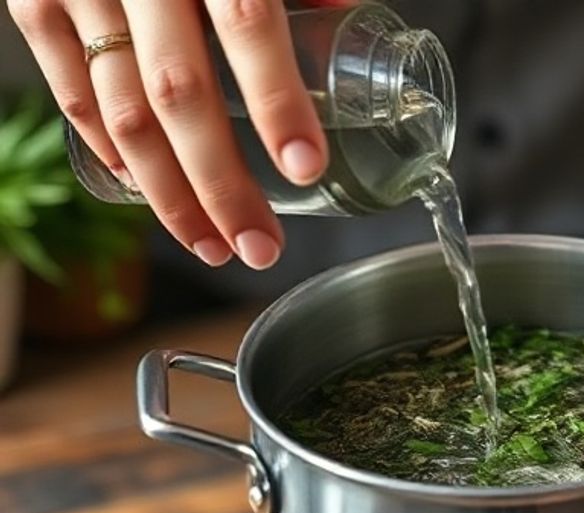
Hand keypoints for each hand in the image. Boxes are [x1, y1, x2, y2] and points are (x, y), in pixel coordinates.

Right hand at [8, 0, 348, 269]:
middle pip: (178, 95)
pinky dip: (107, 150)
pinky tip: (144, 192)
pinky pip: (68, 90)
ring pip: (119, 112)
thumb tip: (343, 19)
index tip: (304, 167)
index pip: (248, 27)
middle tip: (260, 246)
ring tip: (212, 244)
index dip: (277, 101)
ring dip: (167, 193)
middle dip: (222, 185)